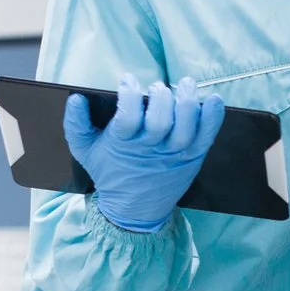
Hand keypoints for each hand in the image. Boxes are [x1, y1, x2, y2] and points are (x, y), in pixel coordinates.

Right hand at [63, 74, 225, 232]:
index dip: (130, 96)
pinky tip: (214, 100)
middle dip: (160, 98)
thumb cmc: (110, 171)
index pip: (128, 118)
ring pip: (185, 128)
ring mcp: (173, 155)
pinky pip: (206, 137)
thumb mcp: (84, 150)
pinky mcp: (191, 158)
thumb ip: (75, 124)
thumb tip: (75, 99)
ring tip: (185, 84)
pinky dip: (212, 118)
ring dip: (188, 103)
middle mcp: (150, 149)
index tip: (128, 81)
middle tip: (157, 87)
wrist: (133, 209)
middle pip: (160, 121)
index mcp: (122, 145)